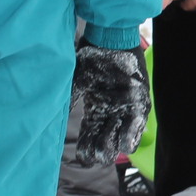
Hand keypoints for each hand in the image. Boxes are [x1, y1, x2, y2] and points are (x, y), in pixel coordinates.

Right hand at [72, 44, 147, 163]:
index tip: (82, 157)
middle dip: (100, 151)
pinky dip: (131, 134)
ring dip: (115, 146)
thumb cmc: (92, 58)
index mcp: (96, 109)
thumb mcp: (78, 81)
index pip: (89, 136)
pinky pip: (138, 123)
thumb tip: (54, 119)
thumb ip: (70, 100)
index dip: (86, 148)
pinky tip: (125, 145)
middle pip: (105, 140)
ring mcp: (126, 108)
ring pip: (122, 136)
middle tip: (95, 156)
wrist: (110, 39)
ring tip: (108, 155)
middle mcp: (111, 112)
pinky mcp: (140, 102)